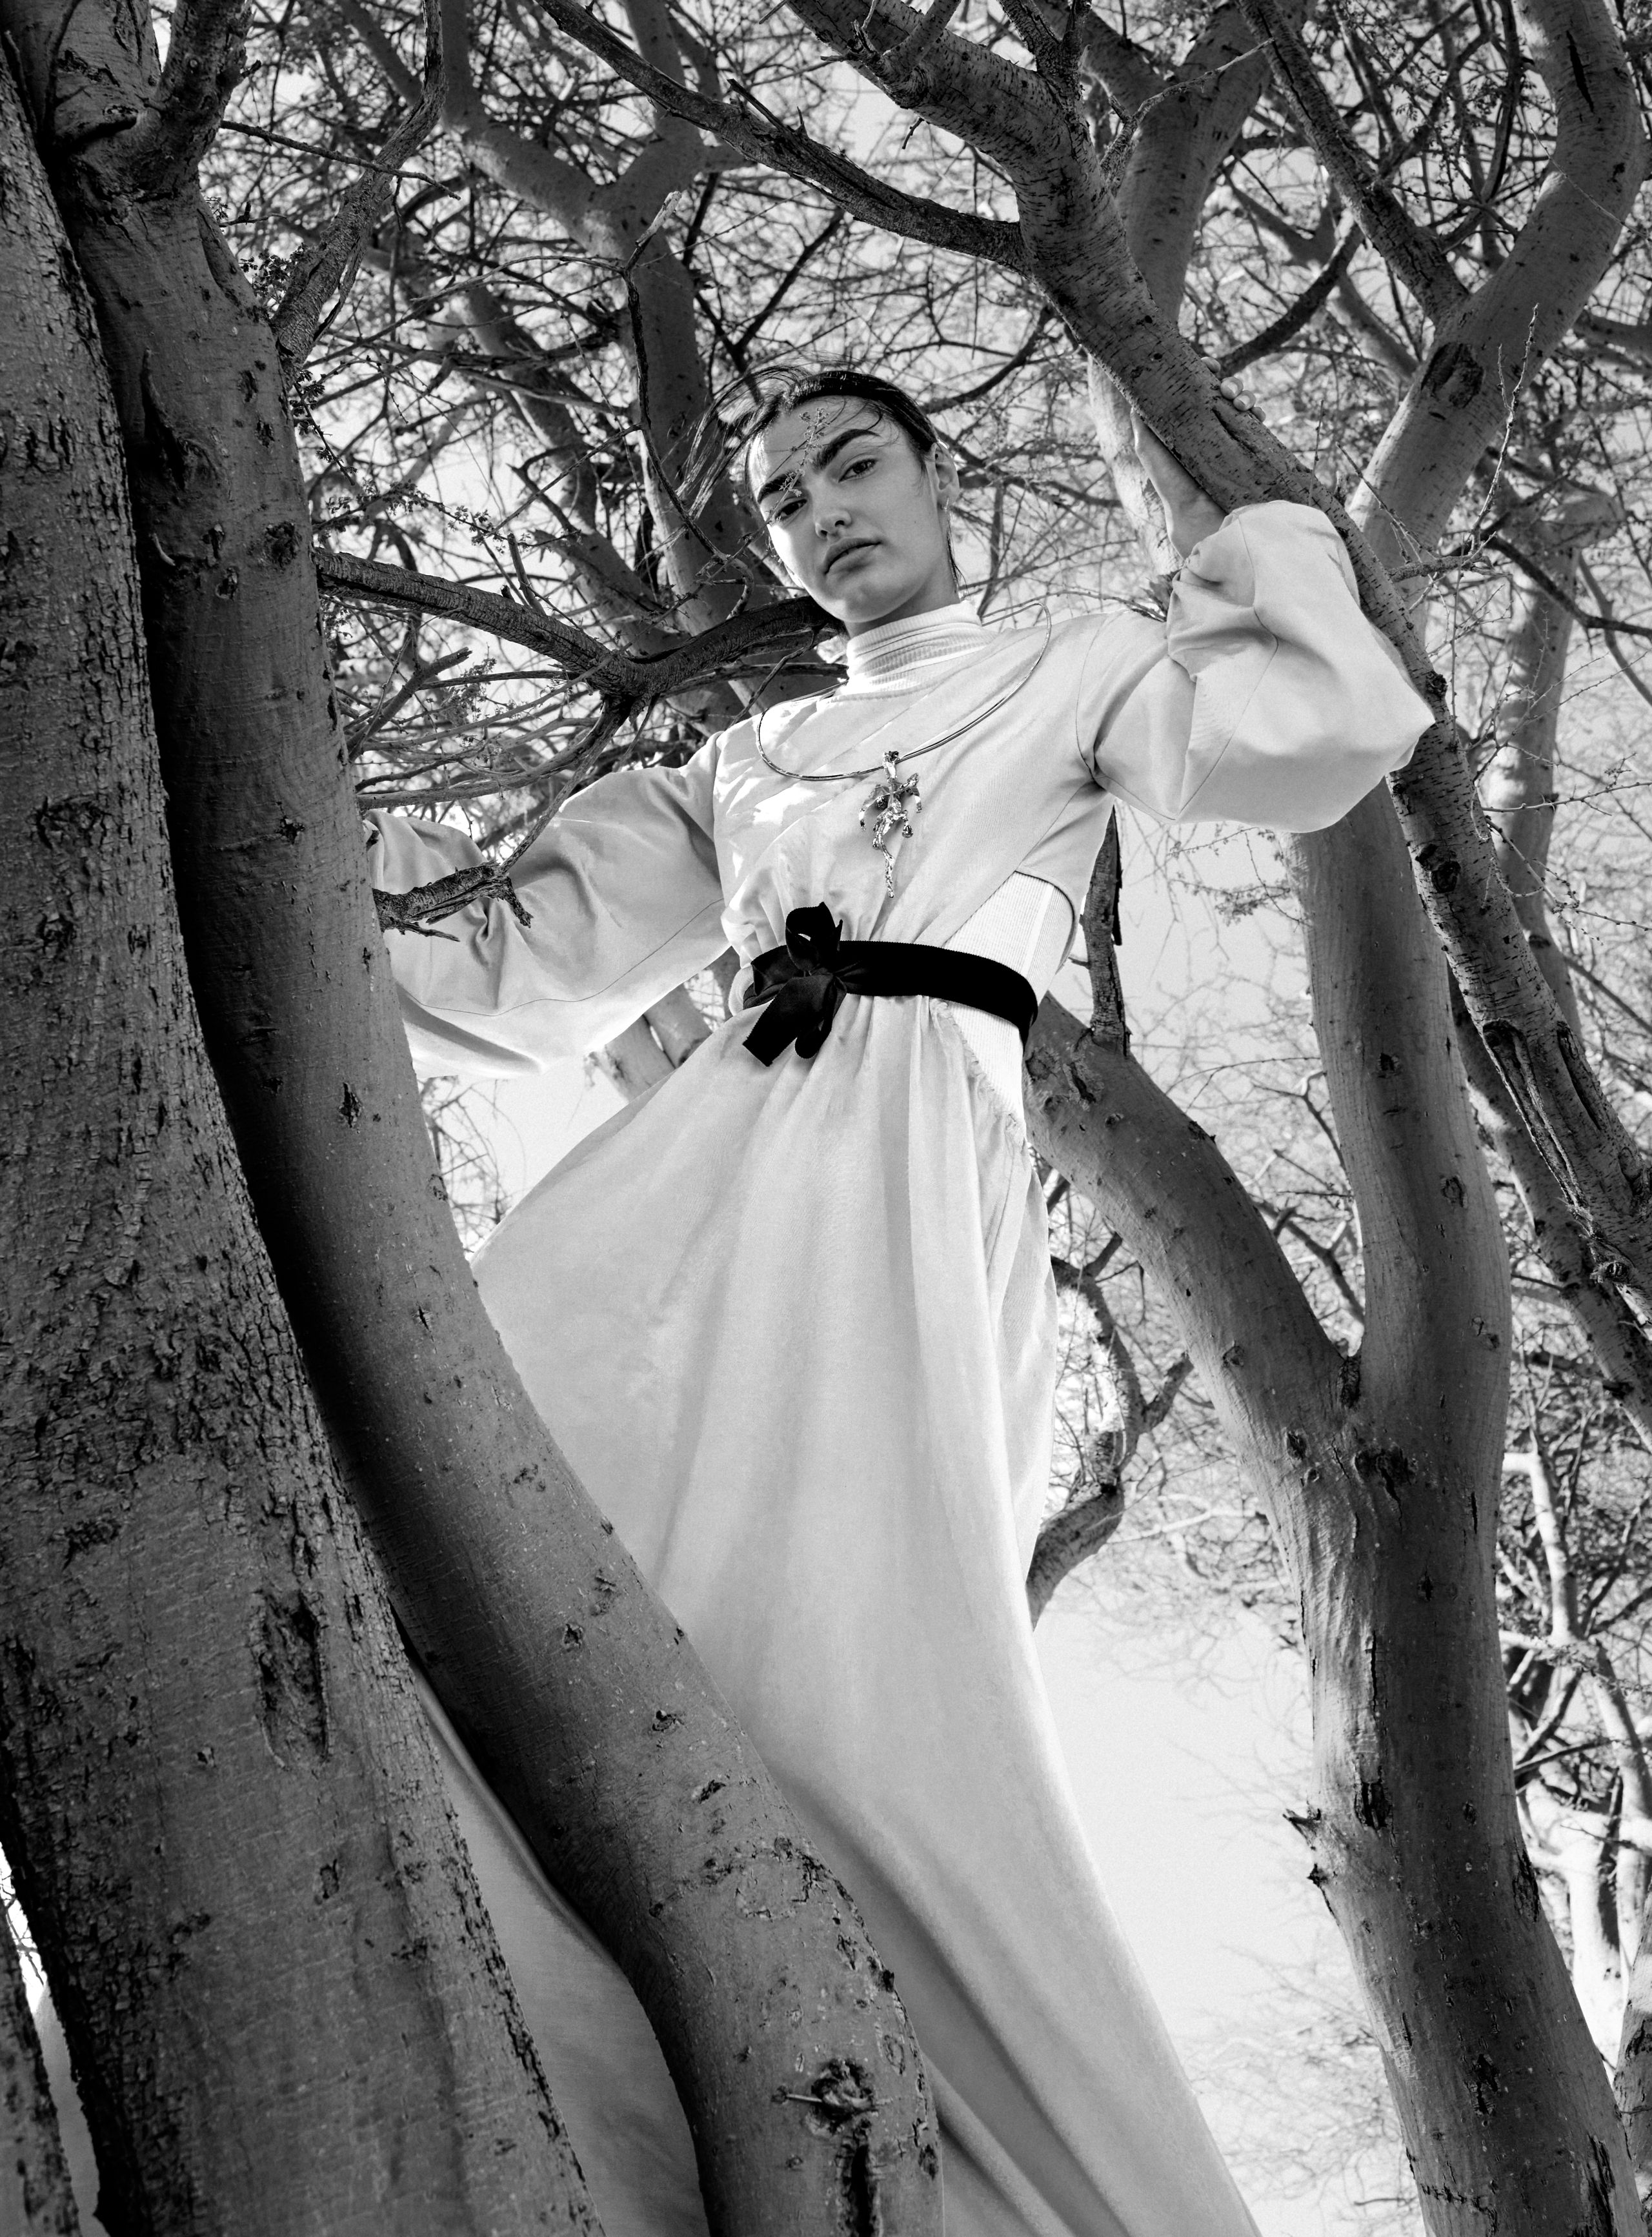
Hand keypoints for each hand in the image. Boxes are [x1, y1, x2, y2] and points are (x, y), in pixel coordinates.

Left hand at [1130, 377, 1258, 559]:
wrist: (1202, 523)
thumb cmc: (1174, 492)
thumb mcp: (1153, 457)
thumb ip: (1145, 430)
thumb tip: (1136, 398)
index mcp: (1189, 428)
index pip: (1199, 392)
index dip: (1205, 373)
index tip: (1210, 363)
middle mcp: (1211, 432)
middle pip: (1223, 394)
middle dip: (1228, 384)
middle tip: (1227, 389)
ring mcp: (1232, 442)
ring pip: (1242, 405)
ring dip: (1244, 395)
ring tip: (1241, 403)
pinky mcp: (1250, 454)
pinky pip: (1258, 426)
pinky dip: (1259, 414)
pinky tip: (1256, 415)